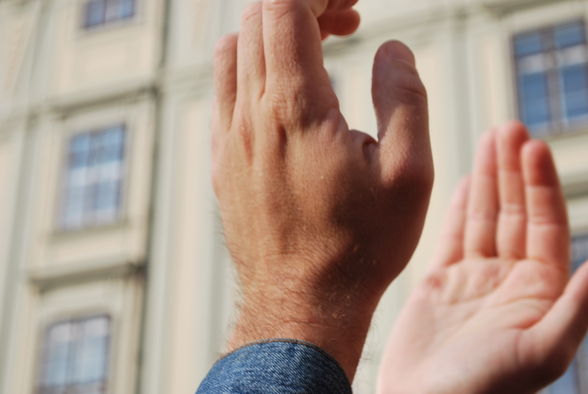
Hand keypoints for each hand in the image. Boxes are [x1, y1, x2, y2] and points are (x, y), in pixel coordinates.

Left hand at [212, 0, 432, 379]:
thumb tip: (392, 49)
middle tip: (348, 21)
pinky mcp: (222, 161)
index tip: (355, 4)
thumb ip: (404, 97)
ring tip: (320, 52)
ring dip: (275, 35)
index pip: (284, 7)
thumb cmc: (359, 248)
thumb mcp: (408, 174)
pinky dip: (254, 70)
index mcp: (296, 110)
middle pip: (258, 19)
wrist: (301, 305)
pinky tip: (290, 95)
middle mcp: (250, 117)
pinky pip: (225, 92)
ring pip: (234, 52)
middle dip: (305, 5)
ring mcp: (229, 139)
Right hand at [377, 122, 587, 392]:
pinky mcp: (441, 284)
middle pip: (516, 213)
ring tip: (490, 139)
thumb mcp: (540, 350)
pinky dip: (461, 208)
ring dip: (490, 180)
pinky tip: (468, 182)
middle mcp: (511, 282)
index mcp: (541, 293)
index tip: (532, 146)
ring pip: (486, 219)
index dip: (540, 184)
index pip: (545, 225)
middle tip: (509, 127)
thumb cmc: (484, 390)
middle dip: (515, 170)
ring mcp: (475, 281)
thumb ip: (577, 305)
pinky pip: (453, 237)